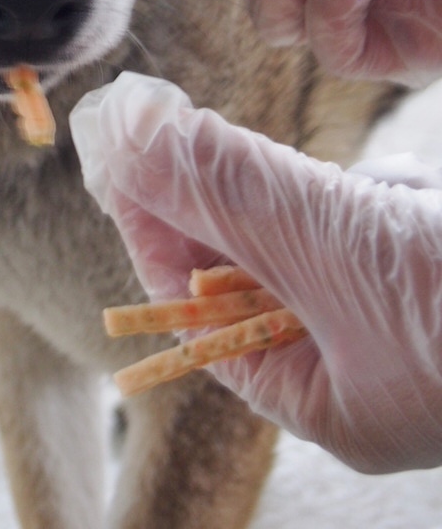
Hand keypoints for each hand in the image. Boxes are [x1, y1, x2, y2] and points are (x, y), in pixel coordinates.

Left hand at [70, 72, 441, 474]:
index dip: (155, 227)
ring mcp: (417, 316)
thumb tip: (123, 141)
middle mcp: (369, 366)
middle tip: (206, 137)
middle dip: (241, 201)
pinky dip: (390, 194)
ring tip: (355, 189)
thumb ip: (228, 190)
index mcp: (327, 399)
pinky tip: (416, 196)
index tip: (124, 153)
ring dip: (321, 192)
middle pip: (260, 266)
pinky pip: (392, 221)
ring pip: (327, 233)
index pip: (200, 311)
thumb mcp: (332, 246)